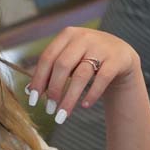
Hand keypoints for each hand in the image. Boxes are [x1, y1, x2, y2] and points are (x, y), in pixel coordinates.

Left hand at [26, 27, 141, 123]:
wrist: (121, 55)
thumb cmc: (87, 59)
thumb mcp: (69, 59)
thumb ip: (51, 71)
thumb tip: (28, 91)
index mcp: (67, 35)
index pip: (47, 58)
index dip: (38, 79)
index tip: (32, 100)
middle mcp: (84, 37)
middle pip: (62, 66)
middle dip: (53, 89)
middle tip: (49, 109)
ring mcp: (101, 47)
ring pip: (81, 75)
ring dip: (69, 98)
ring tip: (62, 115)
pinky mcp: (117, 60)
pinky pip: (101, 79)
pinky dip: (91, 94)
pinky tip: (84, 106)